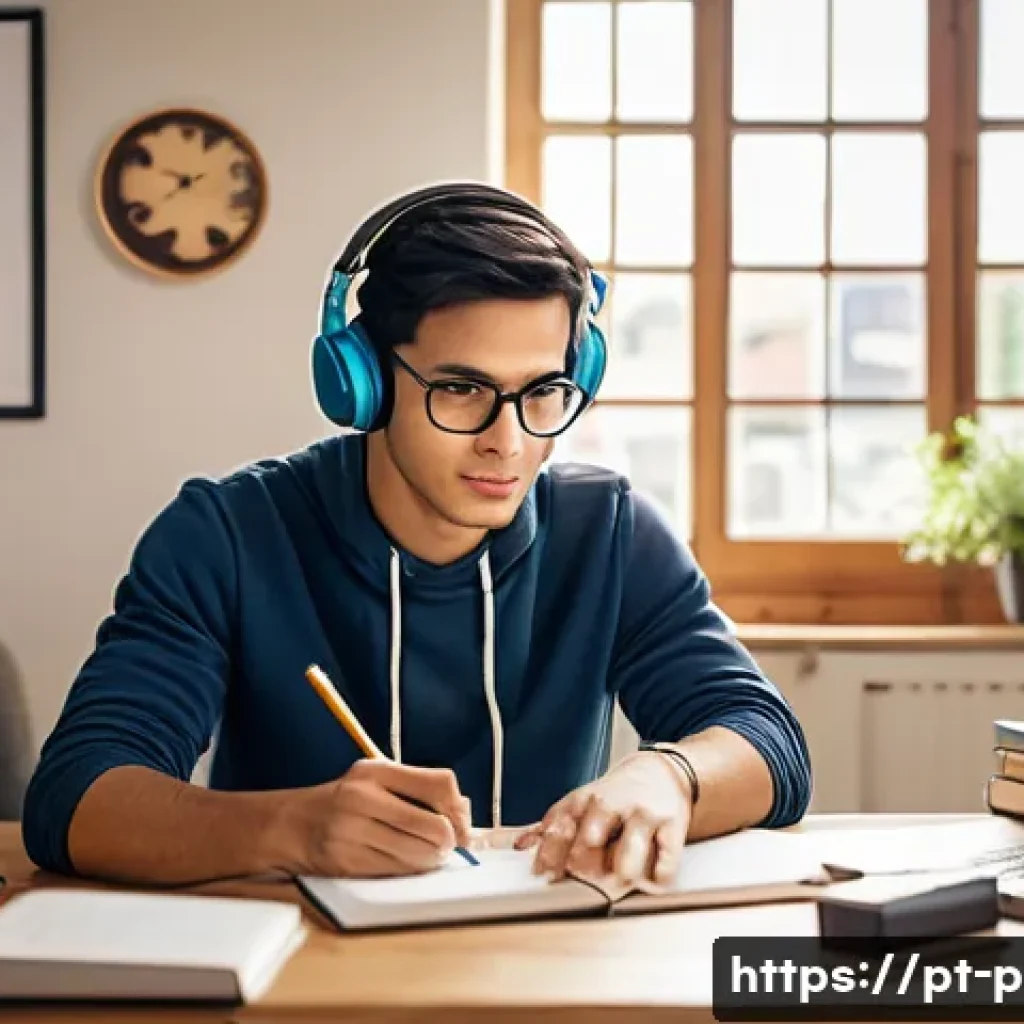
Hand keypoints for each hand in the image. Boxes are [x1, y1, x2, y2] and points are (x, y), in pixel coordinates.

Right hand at [290, 760, 471, 877]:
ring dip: (432, 860)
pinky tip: (405, 863)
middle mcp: (363, 797)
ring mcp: (352, 830)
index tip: (460, 823)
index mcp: (377, 771)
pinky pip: (397, 871)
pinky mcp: (346, 861)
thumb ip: (420, 789)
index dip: (457, 809)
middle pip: (434, 825)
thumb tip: (464, 813)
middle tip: (448, 846)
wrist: (293, 825)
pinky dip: (410, 870)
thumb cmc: (346, 802)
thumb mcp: (378, 781)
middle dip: (449, 842)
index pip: (439, 784)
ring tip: (428, 855)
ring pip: (418, 854)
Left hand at [514, 751, 691, 889]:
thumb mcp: (582, 801)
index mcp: (584, 800)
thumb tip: (519, 845)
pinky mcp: (672, 825)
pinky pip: (666, 858)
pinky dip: (659, 875)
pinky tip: (653, 879)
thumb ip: (554, 825)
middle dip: (582, 864)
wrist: (662, 772)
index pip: (559, 827)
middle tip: (581, 880)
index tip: (544, 875)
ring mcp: (642, 814)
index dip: (549, 854)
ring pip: (628, 849)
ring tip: (619, 881)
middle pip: (589, 839)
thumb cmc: (617, 796)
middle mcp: (611, 805)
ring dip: (622, 870)